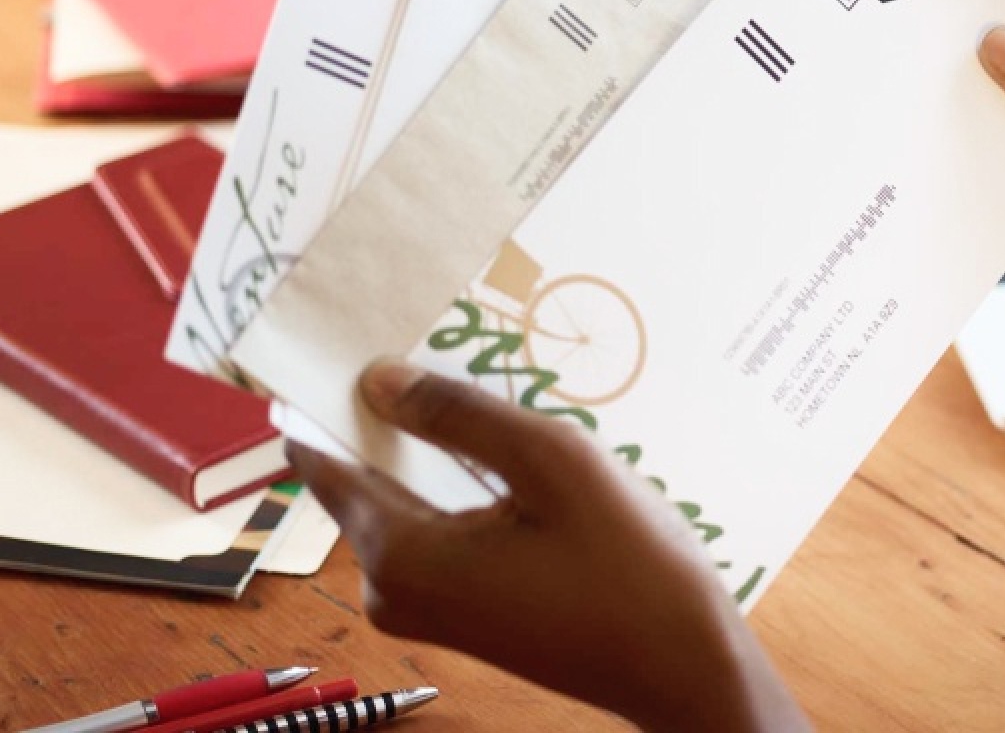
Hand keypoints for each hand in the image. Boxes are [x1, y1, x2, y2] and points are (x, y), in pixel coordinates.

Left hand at [285, 362, 807, 732]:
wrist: (682, 667)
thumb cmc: (628, 568)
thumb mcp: (553, 463)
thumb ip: (458, 414)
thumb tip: (378, 378)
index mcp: (400, 554)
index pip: (322, 459)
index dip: (327, 397)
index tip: (348, 338)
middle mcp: (391, 590)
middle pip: (361, 478)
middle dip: (388, 416)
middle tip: (435, 349)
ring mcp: (425, 609)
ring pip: (401, 501)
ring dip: (429, 451)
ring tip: (481, 394)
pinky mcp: (461, 614)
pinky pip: (432, 530)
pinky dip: (453, 487)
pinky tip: (504, 457)